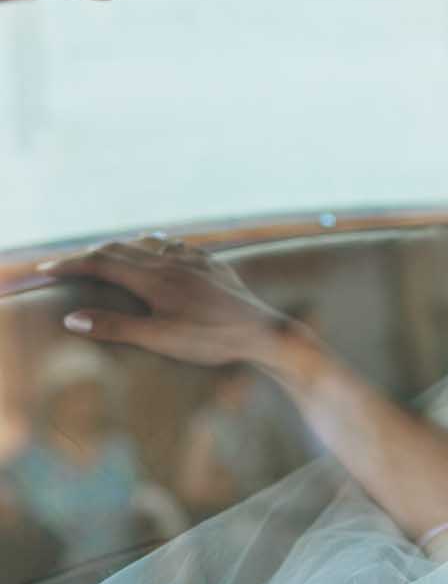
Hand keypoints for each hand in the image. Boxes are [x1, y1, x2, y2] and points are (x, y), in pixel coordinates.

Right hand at [40, 237, 291, 369]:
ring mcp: (194, 260)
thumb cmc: (212, 340)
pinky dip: (154, 244)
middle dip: (89, 254)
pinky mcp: (212, 264)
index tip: (47, 270)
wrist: (263, 332)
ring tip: (105, 253)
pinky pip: (175, 245)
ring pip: (148, 243)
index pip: (101, 263)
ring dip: (120, 246)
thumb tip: (72, 318)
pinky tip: (159, 248)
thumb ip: (116, 328)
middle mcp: (171, 262)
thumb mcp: (160, 339)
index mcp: (154, 279)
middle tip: (68, 264)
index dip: (71, 265)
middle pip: (120, 248)